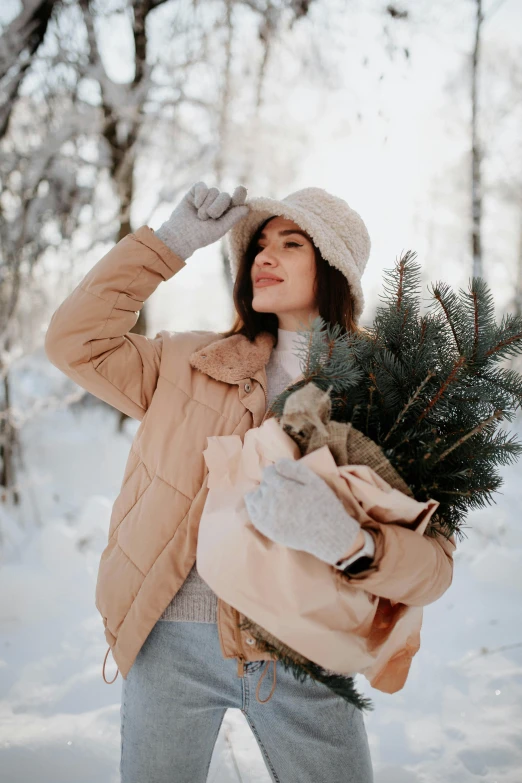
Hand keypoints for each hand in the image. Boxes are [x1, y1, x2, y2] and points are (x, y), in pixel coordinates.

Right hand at [155, 182, 248, 259]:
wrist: (180, 235)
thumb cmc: (200, 236)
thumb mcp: (219, 229)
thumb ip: (232, 218)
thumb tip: (247, 207)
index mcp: (228, 212)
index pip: (237, 200)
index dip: (239, 195)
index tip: (240, 190)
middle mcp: (219, 202)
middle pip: (225, 196)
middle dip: (217, 207)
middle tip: (208, 218)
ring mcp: (208, 196)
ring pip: (214, 191)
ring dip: (206, 206)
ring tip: (199, 216)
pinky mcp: (196, 191)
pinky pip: (202, 186)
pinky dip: (200, 196)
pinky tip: (195, 205)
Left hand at [244, 458, 361, 565]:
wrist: (327, 535)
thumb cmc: (324, 505)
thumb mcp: (315, 481)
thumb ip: (294, 469)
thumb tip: (276, 462)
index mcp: (283, 487)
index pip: (268, 472)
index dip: (276, 472)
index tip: (284, 477)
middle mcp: (272, 501)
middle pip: (263, 484)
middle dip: (271, 484)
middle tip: (285, 490)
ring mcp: (267, 517)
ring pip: (253, 498)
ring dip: (262, 495)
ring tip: (276, 498)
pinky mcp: (267, 529)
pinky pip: (253, 514)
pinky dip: (256, 508)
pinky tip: (267, 508)